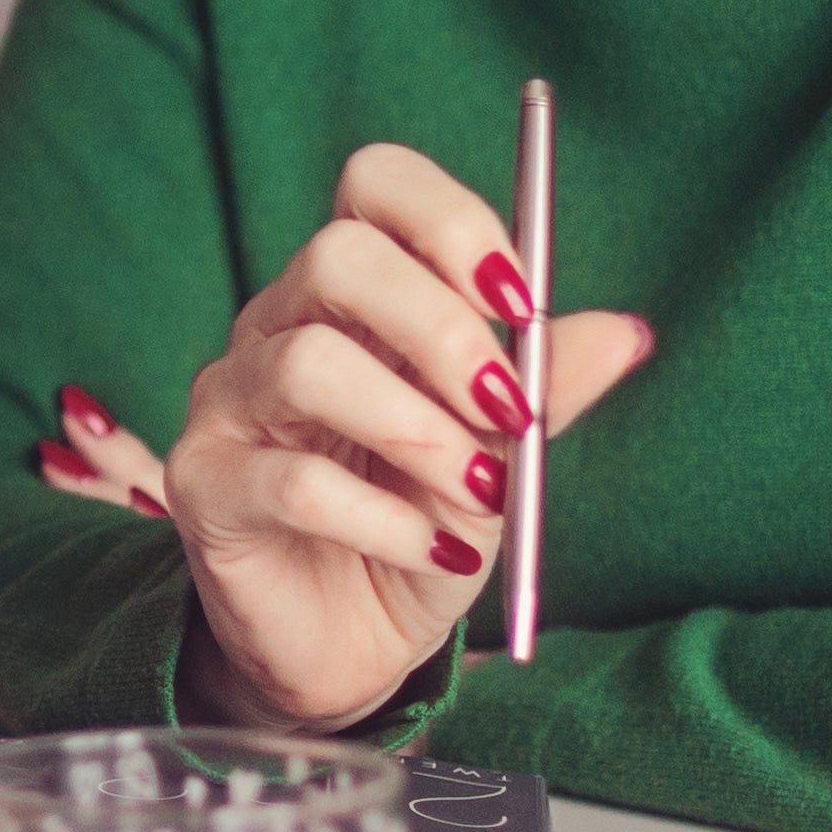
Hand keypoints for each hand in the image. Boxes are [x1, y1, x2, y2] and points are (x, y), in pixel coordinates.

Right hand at [34, 143, 653, 734]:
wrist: (353, 646)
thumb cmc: (417, 531)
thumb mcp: (499, 456)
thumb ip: (543, 390)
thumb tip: (628, 330)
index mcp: (350, 296)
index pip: (374, 185)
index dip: (450, 222)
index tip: (521, 303)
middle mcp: (278, 327)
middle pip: (337, 256)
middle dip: (440, 329)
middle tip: (506, 406)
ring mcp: (230, 402)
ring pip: (306, 362)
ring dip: (418, 429)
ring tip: (478, 490)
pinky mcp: (204, 485)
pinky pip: (294, 483)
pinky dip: (386, 520)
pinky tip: (434, 550)